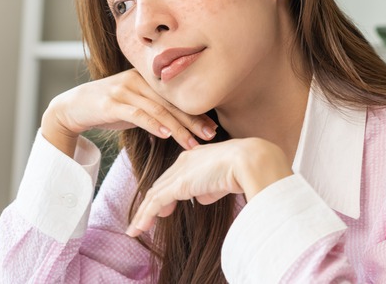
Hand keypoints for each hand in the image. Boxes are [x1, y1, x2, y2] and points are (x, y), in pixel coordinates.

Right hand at [42, 68, 217, 155]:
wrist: (73, 106)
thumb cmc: (108, 107)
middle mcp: (136, 80)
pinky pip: (136, 114)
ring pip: (157, 109)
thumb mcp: (134, 106)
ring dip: (177, 128)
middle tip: (210, 135)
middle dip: (192, 120)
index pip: (176, 96)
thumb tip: (181, 126)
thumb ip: (155, 111)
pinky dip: (153, 124)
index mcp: (146, 78)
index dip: (195, 111)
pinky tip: (166, 135)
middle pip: (170, 102)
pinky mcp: (110, 103)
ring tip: (192, 143)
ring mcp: (123, 90)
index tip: (212, 127)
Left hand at [125, 138, 292, 236]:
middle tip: (142, 220)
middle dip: (150, 204)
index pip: (174, 177)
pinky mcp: (178, 185)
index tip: (163, 208)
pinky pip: (156, 202)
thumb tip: (201, 198)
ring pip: (154, 195)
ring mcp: (180, 173)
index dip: (165, 193)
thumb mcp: (224, 179)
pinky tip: (140, 228)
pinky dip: (146, 216)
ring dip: (144, 214)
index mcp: (195, 156)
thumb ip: (211, 188)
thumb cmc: (244, 168)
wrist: (249, 161)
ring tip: (135, 229)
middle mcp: (184, 161)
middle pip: (160, 185)